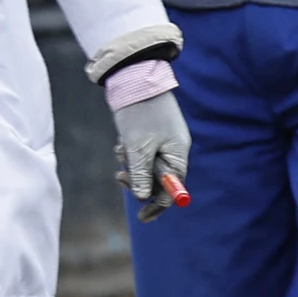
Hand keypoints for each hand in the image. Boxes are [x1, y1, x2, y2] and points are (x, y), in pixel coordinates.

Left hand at [113, 89, 191, 219]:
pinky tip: (122, 143)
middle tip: (120, 177)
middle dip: (138, 182)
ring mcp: (162, 143)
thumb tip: (143, 197)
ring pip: (146, 168)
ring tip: (121, 151)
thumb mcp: (138, 148)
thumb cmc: (140, 113)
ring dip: (131, 166)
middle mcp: (173, 150)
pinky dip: (129, 154)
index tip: (142, 217)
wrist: (134, 79)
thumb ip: (142, 174)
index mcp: (178, 154)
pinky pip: (140, 155)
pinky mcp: (150, 136)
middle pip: (158, 181)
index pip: (174, 189)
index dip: (159, 205)